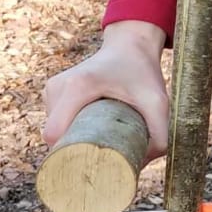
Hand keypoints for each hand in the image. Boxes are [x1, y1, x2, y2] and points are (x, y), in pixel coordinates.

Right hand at [43, 20, 169, 160]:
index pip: (55, 135)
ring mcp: (53, 88)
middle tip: (100, 161)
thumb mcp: (157, 102)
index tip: (90, 166)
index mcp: (78, 86)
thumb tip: (141, 166)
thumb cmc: (142, 72)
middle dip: (73, 152)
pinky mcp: (53, 91)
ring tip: (97, 143)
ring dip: (71, 140)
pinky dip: (69, 130)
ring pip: (53, 131)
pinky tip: (88, 131)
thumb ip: (158, 135)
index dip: (67, 155)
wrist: (130, 45)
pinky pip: (55, 121)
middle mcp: (59, 86)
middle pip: (54, 137)